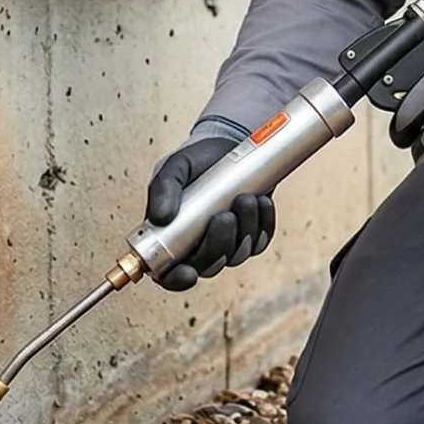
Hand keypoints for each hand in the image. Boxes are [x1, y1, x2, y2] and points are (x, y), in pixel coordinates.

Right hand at [145, 123, 272, 290]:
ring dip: (245, 229)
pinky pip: (261, 240)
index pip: (169, 274)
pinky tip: (261, 201)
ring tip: (245, 197)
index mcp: (170, 237)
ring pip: (237, 254)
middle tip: (224, 215)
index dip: (176, 280)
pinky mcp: (251, 233)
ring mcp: (227, 242)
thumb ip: (163, 189)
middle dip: (219, 245)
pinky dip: (264, 223)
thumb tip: (159, 217)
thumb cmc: (195, 160)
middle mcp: (198, 246)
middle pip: (209, 265)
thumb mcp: (175, 167)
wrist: (227, 143)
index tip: (188, 272)